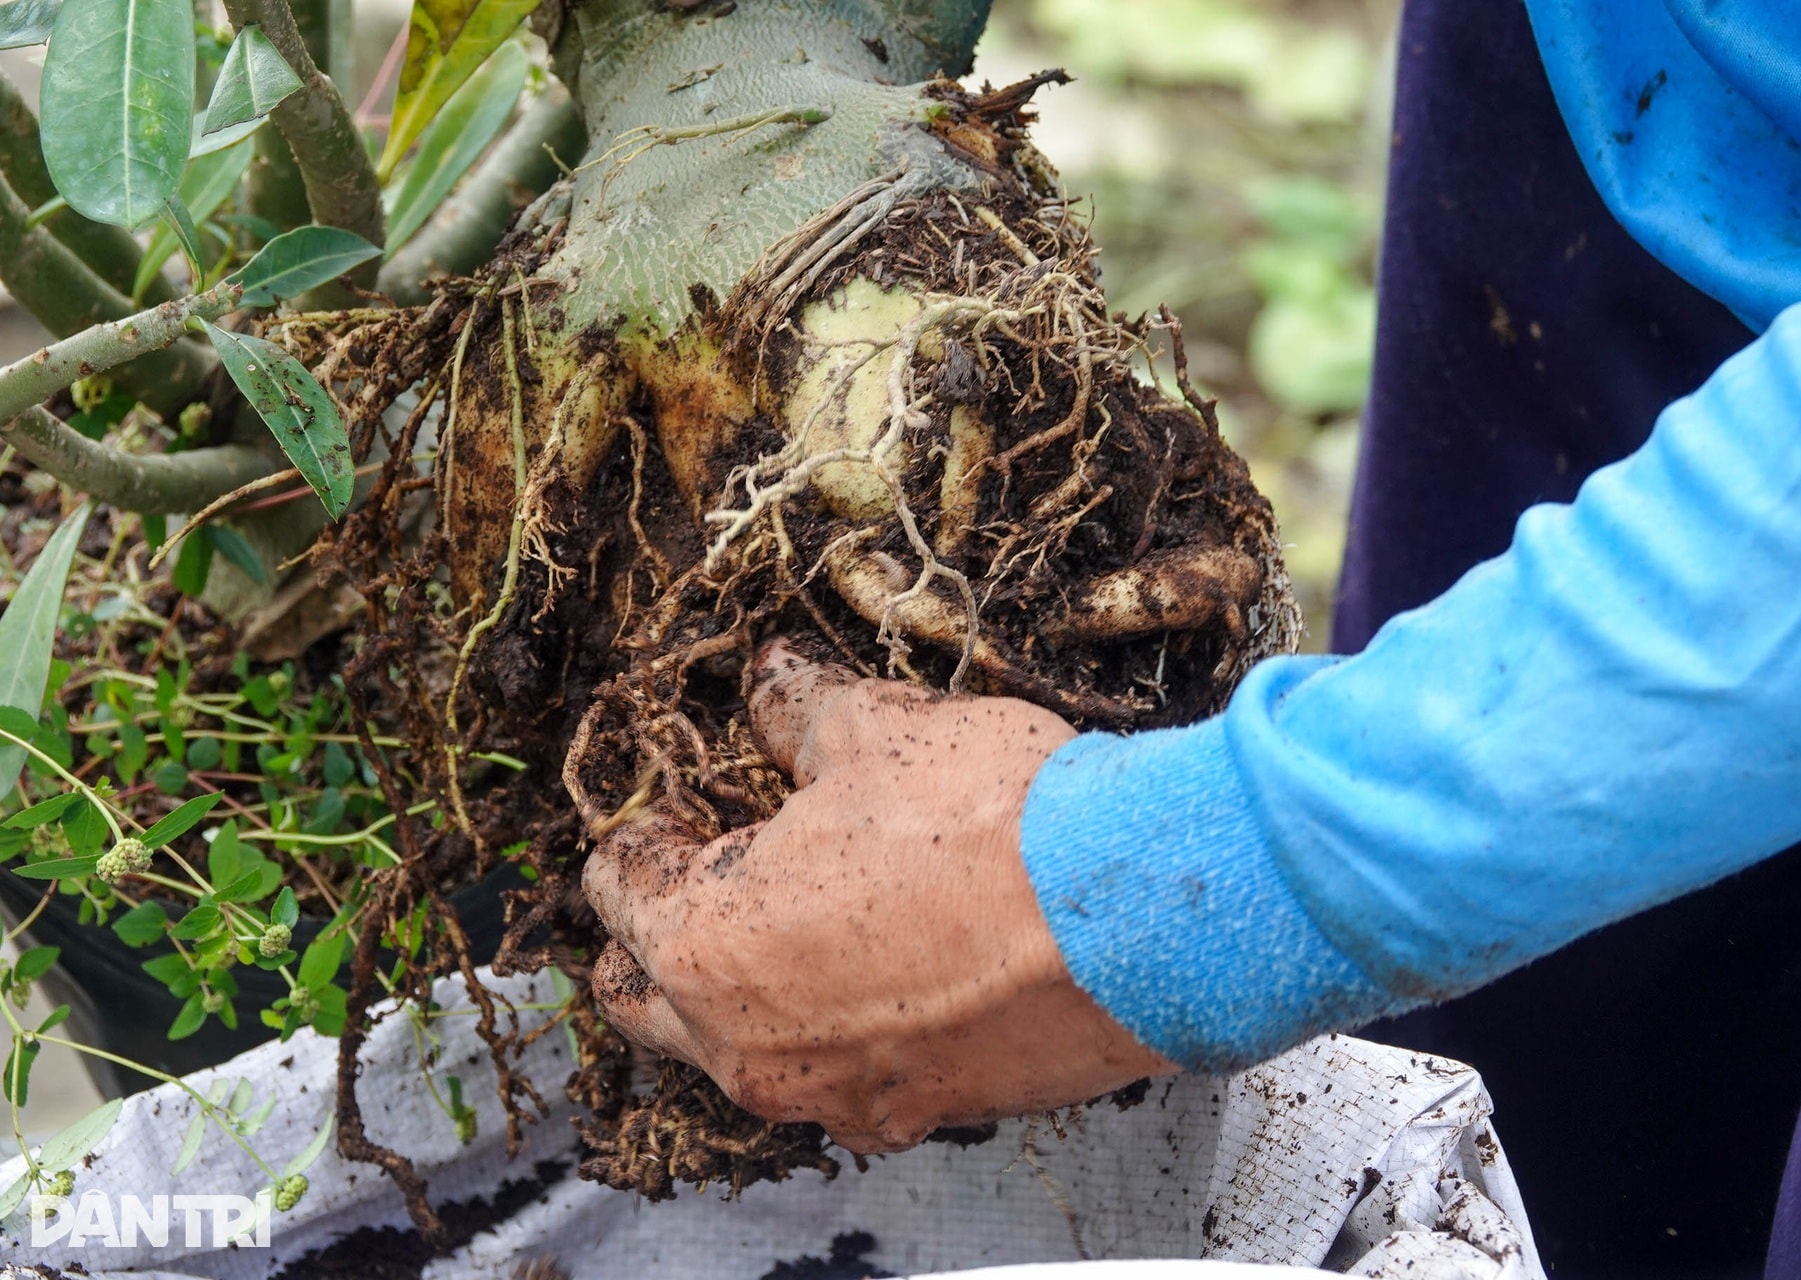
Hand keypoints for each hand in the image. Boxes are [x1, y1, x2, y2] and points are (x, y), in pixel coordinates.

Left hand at [583, 642, 1177, 1153]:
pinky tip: (891, 972)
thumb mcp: (873, 730)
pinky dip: (836, 1031)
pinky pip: (836, 1079)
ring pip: (737, 1050)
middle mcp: (745, 1046)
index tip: (687, 800)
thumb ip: (795, 710)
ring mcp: (830, 1095)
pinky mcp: (916, 1116)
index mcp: (703, 945)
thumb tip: (770, 681)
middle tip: (722, 864)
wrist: (1137, 920)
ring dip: (746, 988)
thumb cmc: (987, 821)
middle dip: (662, 928)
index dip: (648, 827)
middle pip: (645, 995)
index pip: (618, 885)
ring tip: (810, 916)